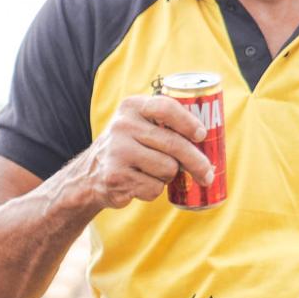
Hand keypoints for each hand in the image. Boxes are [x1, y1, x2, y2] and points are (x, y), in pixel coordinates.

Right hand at [73, 94, 214, 209]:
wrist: (89, 175)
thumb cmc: (127, 149)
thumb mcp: (137, 125)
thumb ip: (164, 124)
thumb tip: (209, 142)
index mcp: (131, 107)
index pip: (166, 108)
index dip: (188, 122)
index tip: (202, 135)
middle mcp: (122, 125)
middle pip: (174, 144)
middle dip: (197, 162)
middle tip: (208, 174)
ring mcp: (117, 151)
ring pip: (167, 168)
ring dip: (168, 177)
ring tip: (153, 173)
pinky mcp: (116, 176)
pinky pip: (154, 187)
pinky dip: (153, 191)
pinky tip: (139, 185)